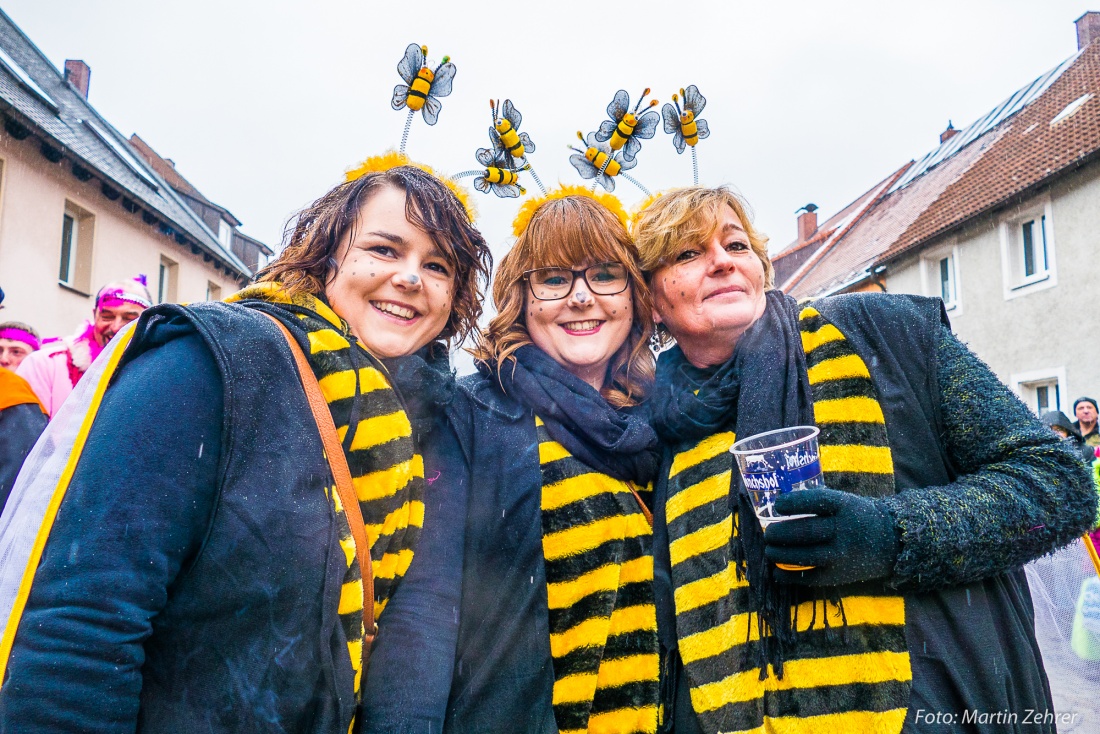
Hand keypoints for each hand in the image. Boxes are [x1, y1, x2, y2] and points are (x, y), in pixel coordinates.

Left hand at [762, 487, 899, 586]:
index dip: (793, 503)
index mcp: (845, 507)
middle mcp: (844, 531)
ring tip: (769, 550)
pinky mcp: (838, 576)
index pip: (816, 501)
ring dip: (779, 554)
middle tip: (768, 533)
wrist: (890, 543)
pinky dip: (788, 576)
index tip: (777, 504)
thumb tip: (776, 507)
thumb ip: (816, 503)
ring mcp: (842, 556)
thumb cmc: (856, 518)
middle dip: (779, 533)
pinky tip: (776, 571)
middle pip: (805, 531)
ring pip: (804, 556)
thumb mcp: (844, 502)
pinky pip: (809, 578)